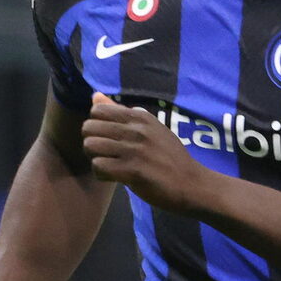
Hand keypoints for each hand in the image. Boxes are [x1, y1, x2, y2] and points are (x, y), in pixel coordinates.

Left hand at [82, 93, 206, 212]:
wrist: (191, 184)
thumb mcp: (151, 129)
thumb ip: (121, 113)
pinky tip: (113, 177)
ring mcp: (135, 150)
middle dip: (92, 142)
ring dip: (95, 158)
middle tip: (106, 154)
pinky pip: (98, 166)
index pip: (97, 110)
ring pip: (90, 146)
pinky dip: (101, 174)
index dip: (97, 126)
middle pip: (89, 128)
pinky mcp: (133, 170)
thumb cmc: (170, 158)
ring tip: (109, 165)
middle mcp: (137, 130)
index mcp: (140, 117)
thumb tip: (95, 96)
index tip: (108, 138)